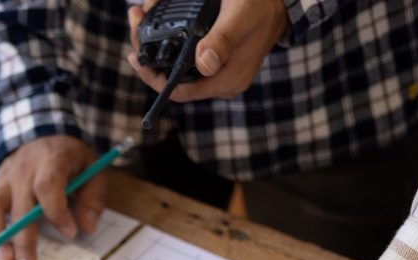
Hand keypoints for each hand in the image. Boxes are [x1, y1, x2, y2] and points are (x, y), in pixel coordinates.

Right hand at [0, 135, 105, 259]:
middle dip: (23, 242)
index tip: (69, 233)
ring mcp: (5, 179)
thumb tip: (86, 228)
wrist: (45, 133)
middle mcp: (24, 169)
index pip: (47, 186)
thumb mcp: (93, 168)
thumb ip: (92, 198)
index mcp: (50, 161)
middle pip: (19, 206)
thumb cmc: (70, 158)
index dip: (56, 211)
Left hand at [128, 0, 289, 101]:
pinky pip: (185, 57)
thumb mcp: (241, 16)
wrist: (282, 1)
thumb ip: (223, 39)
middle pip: (173, 79)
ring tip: (140, 15)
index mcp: (227, 80)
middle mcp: (221, 82)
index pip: (180, 92)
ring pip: (176, 66)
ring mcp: (218, 72)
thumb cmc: (262, 4)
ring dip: (155, 42)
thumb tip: (203, 63)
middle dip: (149, 52)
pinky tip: (156, 19)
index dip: (154, 78)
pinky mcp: (216, 61)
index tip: (136, 57)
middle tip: (135, 19)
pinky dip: (169, 40)